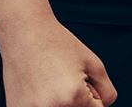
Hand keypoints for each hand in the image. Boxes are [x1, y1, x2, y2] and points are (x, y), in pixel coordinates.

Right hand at [0, 15, 115, 106]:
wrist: (24, 32)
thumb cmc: (57, 43)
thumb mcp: (94, 63)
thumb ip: (107, 92)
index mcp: (73, 97)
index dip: (92, 93)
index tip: (80, 77)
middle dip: (76, 100)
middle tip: (64, 79)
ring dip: (59, 102)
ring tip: (50, 82)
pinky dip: (42, 102)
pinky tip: (36, 85)